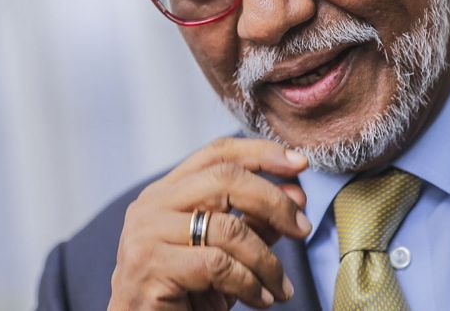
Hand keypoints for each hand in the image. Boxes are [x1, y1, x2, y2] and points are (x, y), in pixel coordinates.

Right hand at [108, 137, 311, 309]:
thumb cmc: (185, 293)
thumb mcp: (228, 251)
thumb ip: (256, 221)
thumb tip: (296, 195)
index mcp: (167, 191)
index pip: (217, 153)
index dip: (261, 153)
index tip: (300, 164)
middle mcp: (152, 205)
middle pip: (225, 179)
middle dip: (273, 202)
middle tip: (302, 228)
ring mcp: (147, 234)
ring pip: (227, 227)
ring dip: (266, 260)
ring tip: (280, 287)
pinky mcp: (150, 267)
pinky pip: (217, 265)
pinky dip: (248, 283)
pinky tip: (260, 299)